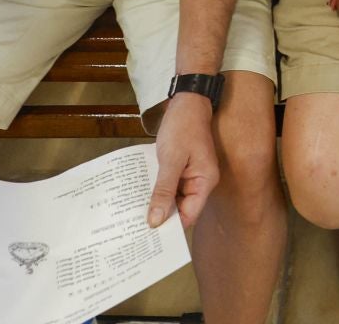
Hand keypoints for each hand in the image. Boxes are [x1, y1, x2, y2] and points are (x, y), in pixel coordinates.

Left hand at [148, 93, 219, 227]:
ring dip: (157, 202)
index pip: (189, 214)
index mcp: (205, 182)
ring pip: (173, 198)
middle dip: (162, 216)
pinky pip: (169, 185)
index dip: (171, 226)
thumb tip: (156, 220)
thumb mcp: (171, 159)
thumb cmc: (183, 127)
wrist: (186, 101)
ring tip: (133, 216)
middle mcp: (200, 182)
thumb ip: (164, 190)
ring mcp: (191, 175)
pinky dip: (157, 189)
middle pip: (182, 208)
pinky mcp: (181, 168)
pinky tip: (139, 194)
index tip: (149, 236)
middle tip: (135, 229)